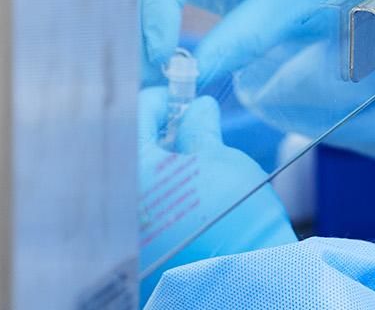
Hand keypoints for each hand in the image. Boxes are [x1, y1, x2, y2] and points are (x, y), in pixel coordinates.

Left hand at [137, 87, 294, 298]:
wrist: (251, 275)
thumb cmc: (237, 214)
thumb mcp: (220, 157)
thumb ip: (199, 127)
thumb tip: (197, 109)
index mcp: (137, 170)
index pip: (138, 115)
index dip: (162, 101)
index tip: (180, 99)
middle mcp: (124, 201)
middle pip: (132, 150)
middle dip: (158, 134)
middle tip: (187, 129)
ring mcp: (131, 230)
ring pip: (138, 182)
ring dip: (160, 166)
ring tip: (192, 165)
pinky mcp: (143, 253)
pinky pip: (145, 212)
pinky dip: (162, 197)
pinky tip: (188, 197)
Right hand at [139, 0, 374, 86]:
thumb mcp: (290, 9)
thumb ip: (238, 40)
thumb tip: (186, 75)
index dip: (161, 2)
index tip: (161, 55)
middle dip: (148, 8)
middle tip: (151, 66)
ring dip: (146, 10)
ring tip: (153, 63)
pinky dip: (155, 8)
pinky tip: (157, 46)